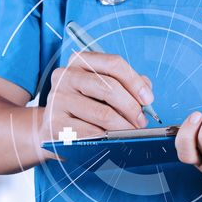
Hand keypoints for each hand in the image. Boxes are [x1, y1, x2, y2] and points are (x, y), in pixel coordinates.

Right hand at [39, 52, 153, 142]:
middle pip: (109, 87)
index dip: (135, 82)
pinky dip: (108, 138)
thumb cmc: (85, 107)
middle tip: (141, 121)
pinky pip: (91, 133)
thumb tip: (146, 90)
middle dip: (132, 107)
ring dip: (124, 126)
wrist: (53, 129)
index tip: (148, 99)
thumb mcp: (102, 89)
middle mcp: (65, 75)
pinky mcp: (54, 123)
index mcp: (79, 61)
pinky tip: (112, 140)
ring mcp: (57, 99)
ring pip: (103, 113)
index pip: (113, 63)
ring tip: (130, 133)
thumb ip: (126, 84)